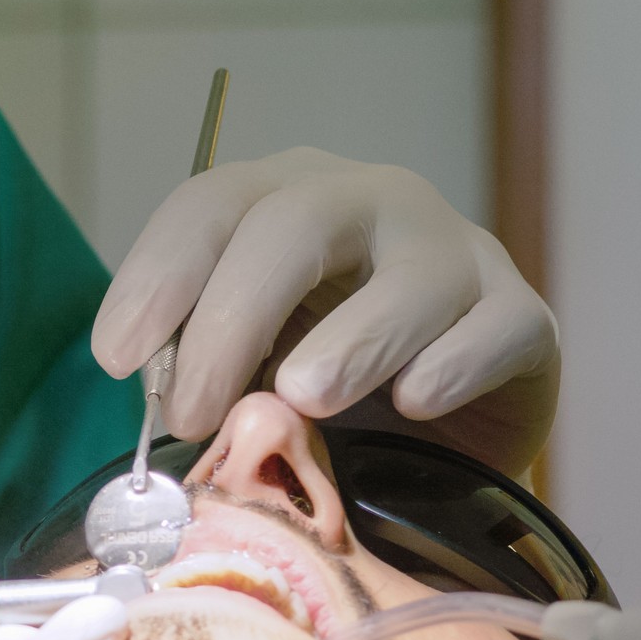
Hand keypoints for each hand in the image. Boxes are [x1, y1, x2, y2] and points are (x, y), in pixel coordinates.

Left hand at [93, 148, 559, 476]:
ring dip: (350, 339)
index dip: (158, 274)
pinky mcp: (523, 318)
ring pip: (408, 276)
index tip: (117, 357)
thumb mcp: (245, 371)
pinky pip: (497, 328)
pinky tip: (416, 401)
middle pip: (294, 226)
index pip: (210, 204)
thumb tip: (163, 410)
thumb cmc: (321, 394)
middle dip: (232, 319)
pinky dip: (454, 364)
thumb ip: (204, 373)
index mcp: (282, 200)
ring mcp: (454, 253)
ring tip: (303, 398)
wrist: (437, 438)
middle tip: (194, 414)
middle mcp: (370, 203)